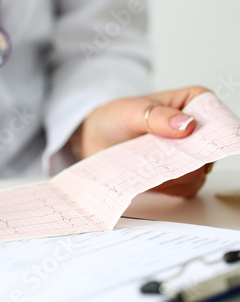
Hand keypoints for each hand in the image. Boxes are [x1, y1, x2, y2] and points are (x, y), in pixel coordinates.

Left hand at [77, 86, 212, 197]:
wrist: (94, 138)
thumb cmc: (114, 118)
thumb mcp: (130, 111)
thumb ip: (157, 117)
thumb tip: (187, 125)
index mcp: (193, 103)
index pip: (218, 117)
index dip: (210, 133)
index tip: (187, 142)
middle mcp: (197, 130)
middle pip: (210, 150)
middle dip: (187, 157)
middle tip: (159, 156)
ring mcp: (188, 155)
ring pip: (199, 172)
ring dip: (174, 174)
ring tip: (146, 164)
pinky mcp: (177, 176)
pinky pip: (184, 187)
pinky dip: (167, 186)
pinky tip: (147, 176)